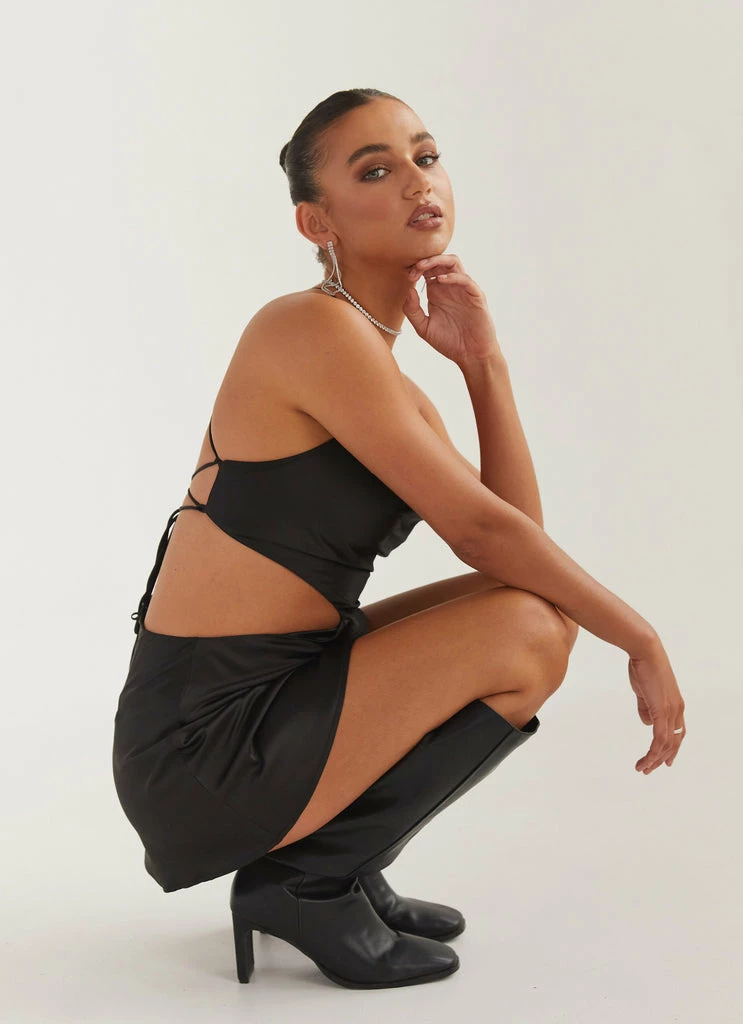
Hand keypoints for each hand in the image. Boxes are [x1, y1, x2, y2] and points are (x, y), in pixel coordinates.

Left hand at [402, 252, 502, 365]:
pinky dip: (453, 276)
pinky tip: (440, 280)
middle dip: (425, 260)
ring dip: (438, 260)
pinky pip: (465, 279)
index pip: (425, 269)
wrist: (471, 356)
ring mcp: (463, 289)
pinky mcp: (476, 296)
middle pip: (438, 260)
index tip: (407, 275)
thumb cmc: (449, 342)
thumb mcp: (424, 328)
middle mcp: (449, 287)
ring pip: (453, 262)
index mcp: (436, 292)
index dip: (415, 267)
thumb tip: (408, 290)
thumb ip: (413, 311)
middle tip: (414, 269)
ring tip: (424, 267)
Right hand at [627, 640, 685, 773]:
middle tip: (650, 769)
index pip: (678, 732)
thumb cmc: (643, 666)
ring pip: (666, 744)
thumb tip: (646, 723)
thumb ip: (646, 707)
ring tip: (642, 768)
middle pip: (674, 742)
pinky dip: (653, 752)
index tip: (664, 760)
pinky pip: (659, 738)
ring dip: (654, 759)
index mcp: (675, 704)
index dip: (672, 747)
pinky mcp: (662, 710)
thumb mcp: (644, 691)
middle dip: (662, 758)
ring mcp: (671, 711)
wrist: (645, 651)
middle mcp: (677, 710)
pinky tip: (645, 760)